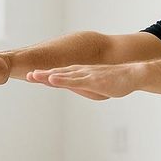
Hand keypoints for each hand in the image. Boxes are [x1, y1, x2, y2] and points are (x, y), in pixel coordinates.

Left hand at [26, 63, 141, 99]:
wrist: (133, 75)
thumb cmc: (118, 81)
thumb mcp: (98, 85)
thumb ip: (87, 86)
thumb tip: (79, 88)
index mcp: (82, 74)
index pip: (60, 74)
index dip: (46, 75)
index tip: (33, 76)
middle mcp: (81, 72)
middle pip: (58, 73)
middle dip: (42, 75)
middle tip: (27, 75)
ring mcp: (86, 75)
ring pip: (63, 75)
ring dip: (48, 76)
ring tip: (34, 76)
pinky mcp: (93, 80)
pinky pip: (75, 80)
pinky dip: (62, 79)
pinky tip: (52, 79)